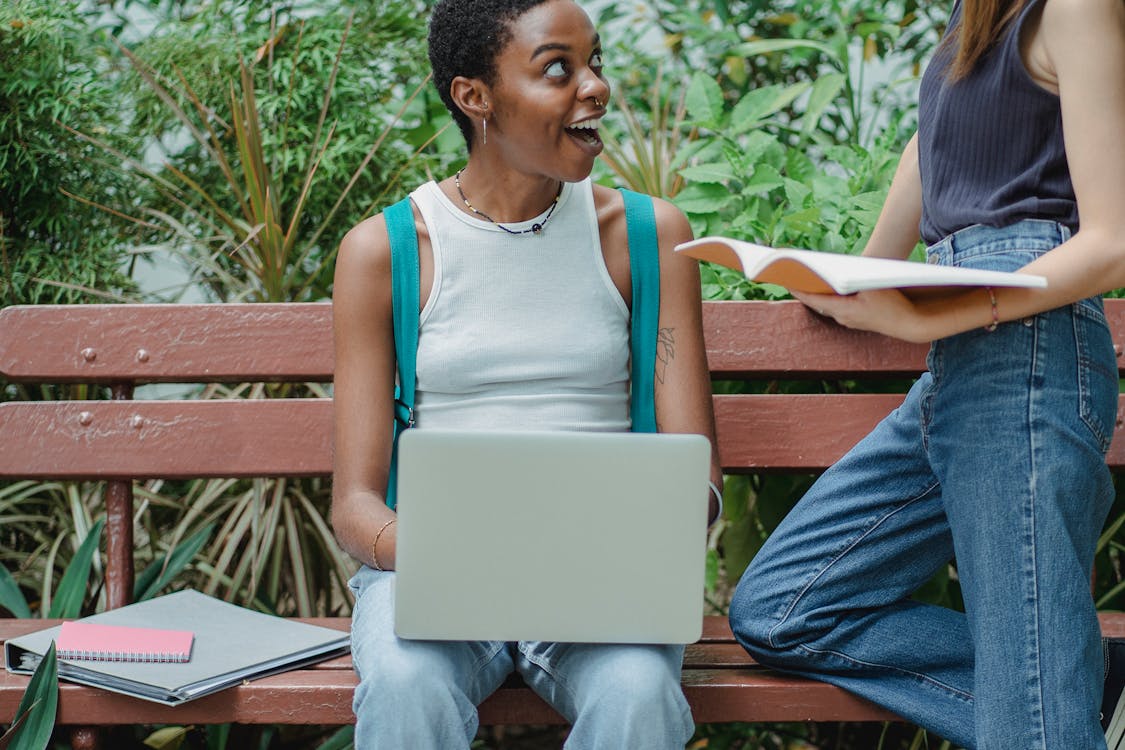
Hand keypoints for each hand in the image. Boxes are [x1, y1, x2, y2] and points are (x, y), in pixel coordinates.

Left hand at [791, 288, 930, 342]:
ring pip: (828, 304)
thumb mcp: (871, 286)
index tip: (786, 280)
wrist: (910, 323)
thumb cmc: (892, 304)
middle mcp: (842, 318)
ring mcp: (849, 320)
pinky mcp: (857, 319)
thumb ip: (851, 280)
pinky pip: (839, 306)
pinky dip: (832, 297)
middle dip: (808, 288)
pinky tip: (832, 287)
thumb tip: (834, 275)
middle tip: (794, 275)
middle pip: (819, 301)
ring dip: (820, 292)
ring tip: (809, 278)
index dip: (799, 289)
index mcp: (842, 310)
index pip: (813, 299)